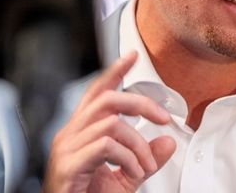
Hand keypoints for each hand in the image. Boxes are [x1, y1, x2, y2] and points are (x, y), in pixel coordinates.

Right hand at [42, 52, 176, 192]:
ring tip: (144, 165)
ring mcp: (66, 149)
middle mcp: (69, 135)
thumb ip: (146, 159)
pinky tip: (134, 171)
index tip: (132, 57)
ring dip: (138, 143)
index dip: (114, 72)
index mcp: (80, 132)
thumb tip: (168, 142)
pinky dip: (128, 157)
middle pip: (107, 99)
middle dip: (141, 104)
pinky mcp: (69, 166)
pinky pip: (105, 146)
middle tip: (163, 118)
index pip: (96, 92)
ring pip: (111, 123)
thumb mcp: (126, 178)